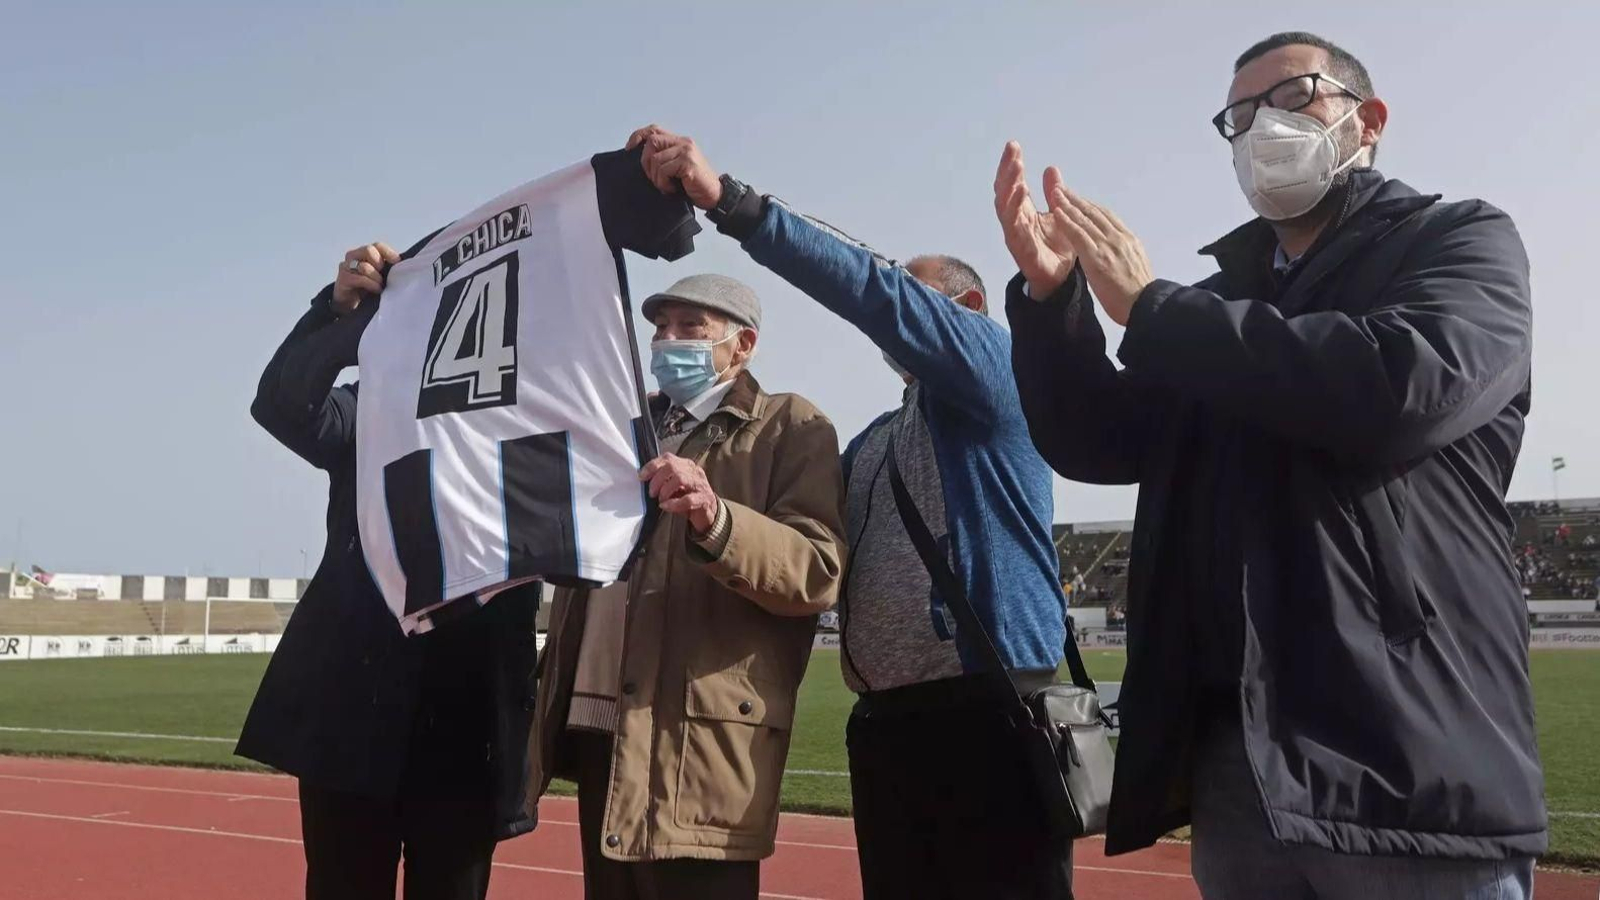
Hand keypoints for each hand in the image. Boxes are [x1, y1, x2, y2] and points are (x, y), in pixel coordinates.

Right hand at [332, 242, 399, 314]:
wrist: (350, 304)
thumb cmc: (367, 288)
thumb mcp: (380, 276)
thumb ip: (387, 268)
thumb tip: (404, 266)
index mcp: (365, 253)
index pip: (377, 245)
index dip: (388, 252)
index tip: (397, 262)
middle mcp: (354, 256)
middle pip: (368, 250)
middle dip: (379, 262)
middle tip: (384, 274)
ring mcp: (346, 266)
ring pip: (364, 265)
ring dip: (376, 277)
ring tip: (381, 286)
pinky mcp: (343, 279)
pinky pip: (358, 278)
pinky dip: (370, 284)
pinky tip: (376, 290)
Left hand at [626, 124, 722, 210]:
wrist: (715, 196)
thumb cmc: (694, 185)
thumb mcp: (677, 168)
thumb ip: (665, 158)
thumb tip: (641, 158)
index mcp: (680, 141)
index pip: (654, 129)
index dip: (638, 136)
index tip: (628, 149)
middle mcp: (683, 142)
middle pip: (651, 142)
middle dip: (646, 162)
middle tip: (654, 178)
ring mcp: (686, 151)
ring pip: (655, 159)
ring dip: (656, 177)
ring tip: (666, 186)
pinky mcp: (688, 163)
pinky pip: (663, 170)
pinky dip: (663, 183)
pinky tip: (672, 189)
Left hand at [640, 453, 719, 533]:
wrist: (710, 512)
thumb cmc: (689, 497)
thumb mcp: (675, 486)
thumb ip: (664, 480)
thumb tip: (644, 478)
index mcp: (686, 465)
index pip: (668, 458)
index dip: (652, 466)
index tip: (641, 476)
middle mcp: (694, 471)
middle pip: (672, 467)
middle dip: (657, 480)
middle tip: (651, 493)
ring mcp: (700, 484)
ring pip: (680, 479)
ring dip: (665, 490)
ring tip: (660, 499)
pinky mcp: (704, 499)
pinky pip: (687, 499)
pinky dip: (673, 503)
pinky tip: (666, 506)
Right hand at [993, 141, 1077, 298]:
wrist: (1059, 278)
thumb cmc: (1055, 246)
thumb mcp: (1058, 213)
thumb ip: (1054, 193)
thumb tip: (1051, 168)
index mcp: (1023, 211)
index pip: (1012, 183)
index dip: (1011, 165)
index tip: (1013, 145)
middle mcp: (1015, 221)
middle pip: (1005, 192)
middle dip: (1007, 171)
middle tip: (1012, 152)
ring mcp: (1016, 235)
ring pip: (1006, 209)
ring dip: (1009, 188)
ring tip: (1016, 169)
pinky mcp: (1022, 251)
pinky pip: (1016, 230)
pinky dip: (1016, 213)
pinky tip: (1021, 197)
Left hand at [1044, 184, 1154, 325]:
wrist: (1145, 305)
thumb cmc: (1140, 294)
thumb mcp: (1137, 265)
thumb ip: (1126, 253)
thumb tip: (1120, 250)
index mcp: (1129, 239)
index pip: (1107, 217)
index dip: (1090, 206)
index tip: (1079, 199)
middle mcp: (1119, 238)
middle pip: (1094, 213)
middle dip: (1077, 199)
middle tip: (1062, 188)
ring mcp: (1108, 246)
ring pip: (1085, 219)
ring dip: (1068, 204)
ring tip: (1055, 193)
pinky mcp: (1097, 257)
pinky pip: (1079, 234)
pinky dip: (1067, 221)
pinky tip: (1057, 212)